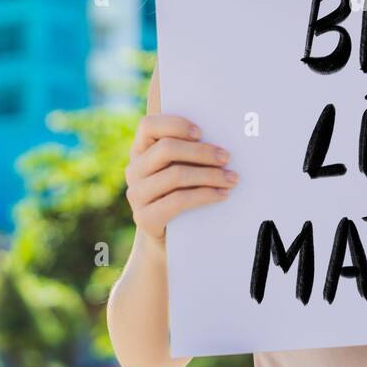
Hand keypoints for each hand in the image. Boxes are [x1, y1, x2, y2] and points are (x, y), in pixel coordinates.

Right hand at [124, 114, 238, 240]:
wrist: (170, 240)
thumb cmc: (181, 193)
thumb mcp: (182, 168)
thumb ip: (189, 149)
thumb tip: (220, 130)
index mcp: (140, 150)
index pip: (148, 125)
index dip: (175, 125)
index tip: (201, 132)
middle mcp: (134, 170)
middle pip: (166, 149)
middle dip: (202, 152)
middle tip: (226, 157)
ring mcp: (136, 195)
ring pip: (175, 175)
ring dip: (209, 175)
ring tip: (231, 178)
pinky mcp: (144, 218)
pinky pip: (178, 200)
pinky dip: (205, 195)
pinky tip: (222, 194)